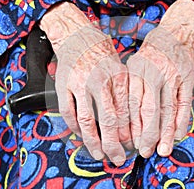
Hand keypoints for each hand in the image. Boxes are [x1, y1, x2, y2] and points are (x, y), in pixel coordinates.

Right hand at [40, 2, 131, 165]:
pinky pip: (68, 113)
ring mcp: (79, 83)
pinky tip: (81, 136)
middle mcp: (99, 81)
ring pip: (87, 121)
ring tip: (99, 154)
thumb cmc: (101, 53)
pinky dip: (74, 128)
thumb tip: (127, 123)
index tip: (130, 146)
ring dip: (93, 142)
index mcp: (117, 77)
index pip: (125, 112)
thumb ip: (123, 94)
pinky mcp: (63, 85)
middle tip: (117, 158)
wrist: (77, 35)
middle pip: (108, 120)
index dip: (128, 133)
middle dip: (114, 144)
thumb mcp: (120, 69)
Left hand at [127, 0, 193, 157]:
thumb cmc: (152, 53)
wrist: (177, 33)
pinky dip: (181, 122)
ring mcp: (172, 76)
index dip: (131, 126)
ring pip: (168, 110)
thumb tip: (127, 120)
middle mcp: (153, 73)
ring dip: (165, 133)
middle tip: (145, 151)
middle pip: (149, 110)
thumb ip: (131, 88)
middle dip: (147, 134)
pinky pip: (184, 104)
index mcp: (136, 70)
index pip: (132, 104)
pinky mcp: (188, 79)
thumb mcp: (134, 65)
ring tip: (162, 150)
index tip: (131, 142)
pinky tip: (177, 136)